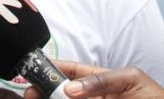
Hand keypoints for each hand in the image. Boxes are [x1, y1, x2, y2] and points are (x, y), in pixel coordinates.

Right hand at [22, 61, 163, 98]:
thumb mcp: (132, 81)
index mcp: (104, 80)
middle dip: (46, 90)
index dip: (54, 69)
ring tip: (37, 98)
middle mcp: (95, 95)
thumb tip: (70, 88)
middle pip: (65, 92)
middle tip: (31, 93)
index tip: (35, 70)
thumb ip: (102, 81)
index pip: (74, 71)